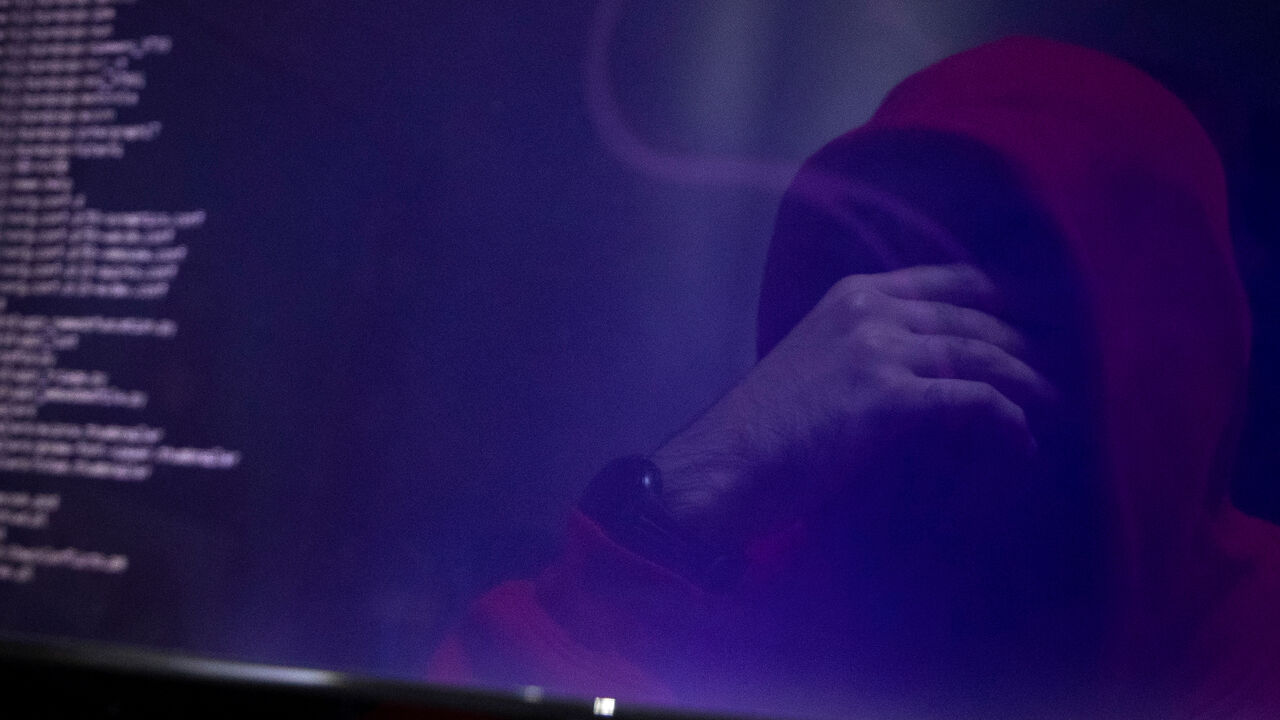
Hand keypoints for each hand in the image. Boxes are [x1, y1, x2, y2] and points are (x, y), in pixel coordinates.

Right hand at [652, 264, 1055, 548]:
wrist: (726, 462)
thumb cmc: (763, 427)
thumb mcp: (811, 360)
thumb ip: (862, 348)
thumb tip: (917, 371)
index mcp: (853, 293)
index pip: (950, 280)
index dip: (1002, 297)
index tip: (1034, 319)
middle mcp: (870, 308)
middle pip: (975, 318)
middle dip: (1024, 345)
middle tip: (1055, 373)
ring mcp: (879, 348)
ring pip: (983, 355)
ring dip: (1027, 384)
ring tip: (1051, 406)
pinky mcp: (888, 397)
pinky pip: (974, 402)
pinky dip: (1007, 422)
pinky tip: (1021, 442)